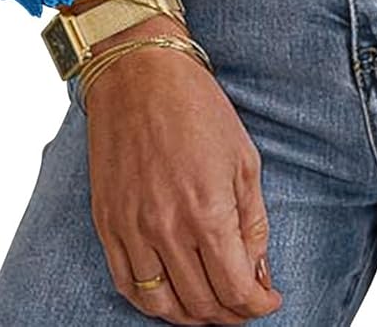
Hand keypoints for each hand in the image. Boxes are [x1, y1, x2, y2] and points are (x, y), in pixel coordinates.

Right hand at [73, 0, 282, 322]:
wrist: (139, 74)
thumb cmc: (197, 108)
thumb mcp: (244, 158)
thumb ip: (252, 222)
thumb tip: (258, 271)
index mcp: (207, 211)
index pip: (235, 289)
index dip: (257, 306)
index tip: (269, 301)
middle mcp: (166, 229)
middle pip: (201, 303)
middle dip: (231, 314)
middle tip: (245, 304)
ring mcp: (131, 230)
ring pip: (163, 305)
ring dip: (193, 315)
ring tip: (212, 306)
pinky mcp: (107, 224)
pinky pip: (127, 285)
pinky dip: (152, 302)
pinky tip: (172, 296)